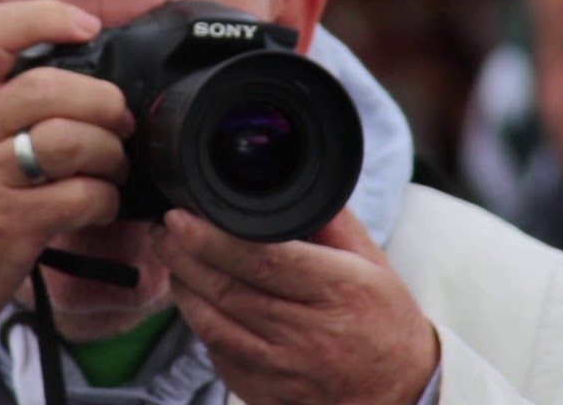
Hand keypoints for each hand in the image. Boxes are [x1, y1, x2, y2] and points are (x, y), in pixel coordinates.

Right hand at [0, 0, 133, 351]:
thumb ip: (1, 102)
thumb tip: (76, 75)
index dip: (45, 16)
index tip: (87, 26)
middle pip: (49, 87)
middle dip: (103, 102)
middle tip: (120, 122)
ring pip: (68, 140)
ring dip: (110, 153)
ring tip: (113, 167)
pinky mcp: (9, 224)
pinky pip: (79, 196)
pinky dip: (105, 199)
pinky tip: (100, 204)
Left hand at [152, 208, 438, 404]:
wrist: (398, 395)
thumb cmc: (385, 323)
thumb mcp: (373, 263)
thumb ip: (331, 220)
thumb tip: (290, 180)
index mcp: (336, 290)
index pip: (262, 260)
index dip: (213, 238)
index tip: (183, 217)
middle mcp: (307, 332)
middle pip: (228, 290)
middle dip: (184, 255)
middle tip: (164, 228)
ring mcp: (283, 368)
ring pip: (213, 324)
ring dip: (183, 287)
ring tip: (170, 255)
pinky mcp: (264, 392)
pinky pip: (218, 354)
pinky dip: (200, 323)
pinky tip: (193, 297)